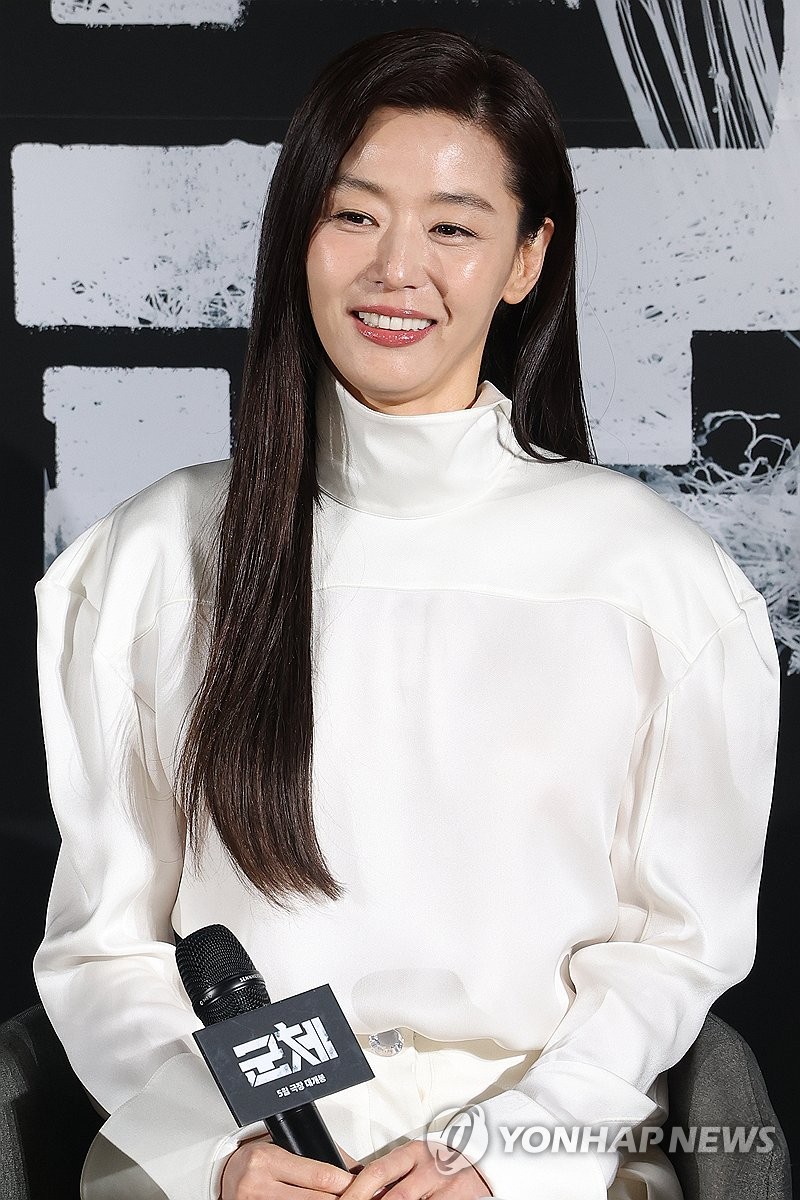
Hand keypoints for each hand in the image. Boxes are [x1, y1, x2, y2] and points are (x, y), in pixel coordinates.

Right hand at [221, 1136, 362, 1198]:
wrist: (224, 1178)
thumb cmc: (256, 1162)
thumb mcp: (280, 1150)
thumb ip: (312, 1160)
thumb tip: (352, 1169)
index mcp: (267, 1160)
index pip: (319, 1175)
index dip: (344, 1182)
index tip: (356, 1184)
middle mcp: (258, 1186)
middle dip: (340, 1199)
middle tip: (356, 1196)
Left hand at [338, 1139, 492, 1199]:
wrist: (482, 1163)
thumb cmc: (438, 1164)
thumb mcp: (411, 1158)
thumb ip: (384, 1169)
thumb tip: (346, 1173)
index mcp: (412, 1153)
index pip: (378, 1171)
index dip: (357, 1191)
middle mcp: (429, 1168)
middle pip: (396, 1197)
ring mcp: (445, 1188)